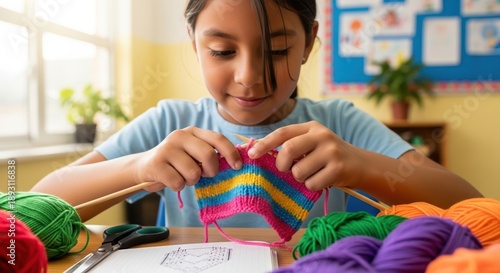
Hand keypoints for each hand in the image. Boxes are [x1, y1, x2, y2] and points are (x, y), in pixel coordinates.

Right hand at [134, 127, 241, 191]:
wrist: (144, 166)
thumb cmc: (176, 163)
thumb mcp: (193, 152)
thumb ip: (210, 153)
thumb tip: (235, 162)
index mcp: (193, 132)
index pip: (218, 138)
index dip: (231, 153)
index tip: (238, 166)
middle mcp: (179, 136)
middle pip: (208, 155)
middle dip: (211, 170)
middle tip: (206, 175)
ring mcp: (167, 149)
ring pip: (193, 172)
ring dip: (192, 181)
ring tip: (183, 177)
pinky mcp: (156, 164)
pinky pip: (178, 182)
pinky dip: (178, 186)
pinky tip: (171, 180)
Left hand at [247, 121, 365, 190]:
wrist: (361, 165)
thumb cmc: (328, 157)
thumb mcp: (312, 144)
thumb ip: (292, 145)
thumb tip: (259, 152)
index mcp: (311, 127)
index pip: (282, 132)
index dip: (264, 143)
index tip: (252, 154)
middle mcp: (321, 135)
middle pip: (288, 150)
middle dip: (282, 165)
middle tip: (286, 170)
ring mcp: (331, 151)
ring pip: (298, 171)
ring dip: (300, 178)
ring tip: (312, 174)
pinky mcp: (338, 168)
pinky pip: (312, 183)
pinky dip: (313, 186)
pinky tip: (323, 180)